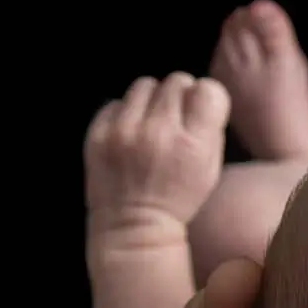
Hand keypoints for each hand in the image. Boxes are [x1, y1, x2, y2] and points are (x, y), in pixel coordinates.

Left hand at [84, 72, 230, 240]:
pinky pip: (116, 102)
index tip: (199, 110)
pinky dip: (124, 113)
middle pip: (176, 81)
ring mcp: (123, 131)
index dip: (205, 96)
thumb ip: (209, 128)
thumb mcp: (211, 167)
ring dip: (151, 100)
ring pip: (144, 85)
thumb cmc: (179, 197)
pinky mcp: (97, 134)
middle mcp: (158, 132)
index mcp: (192, 144)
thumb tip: (199, 93)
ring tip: (149, 122)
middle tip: (174, 117)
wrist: (132, 226)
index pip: (207, 89)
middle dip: (179, 96)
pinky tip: (128, 133)